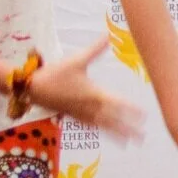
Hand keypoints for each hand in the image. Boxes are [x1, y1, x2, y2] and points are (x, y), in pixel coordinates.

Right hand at [26, 37, 143, 141]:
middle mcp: (91, 106)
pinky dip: (102, 132)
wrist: (32, 88)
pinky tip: (109, 136)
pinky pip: (92, 127)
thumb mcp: (76, 59)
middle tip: (143, 138)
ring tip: (130, 142)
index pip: (118, 103)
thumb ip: (95, 49)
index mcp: (94, 93)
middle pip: (114, 120)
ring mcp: (82, 114)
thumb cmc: (55, 73)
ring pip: (104, 126)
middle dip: (129, 129)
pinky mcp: (74, 117)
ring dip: (118, 134)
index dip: (132, 110)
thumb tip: (108, 35)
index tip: (145, 116)